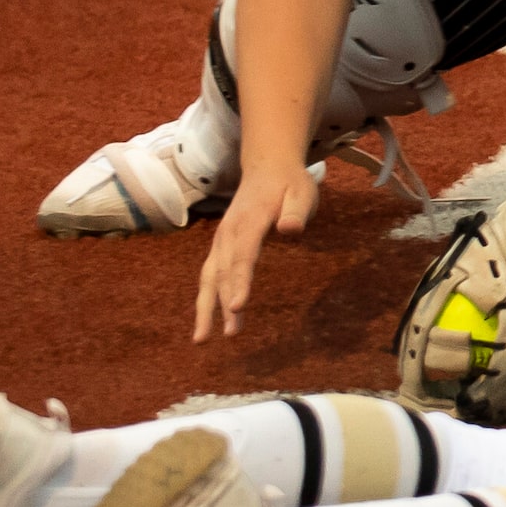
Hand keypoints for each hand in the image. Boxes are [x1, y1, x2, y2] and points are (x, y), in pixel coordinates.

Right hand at [193, 162, 320, 340]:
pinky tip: (207, 321)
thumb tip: (291, 230)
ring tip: (202, 339)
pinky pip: (210, 275)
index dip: (240, 282)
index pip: (244, 256)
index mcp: (250, 221)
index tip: (238, 307)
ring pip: (210, 277)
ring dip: (207, 308)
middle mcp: (229, 233)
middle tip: (229, 334)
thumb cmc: (289, 183)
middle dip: (223, 305)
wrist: (267, 167)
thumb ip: (297, 212)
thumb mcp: (302, 192)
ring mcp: (222, 240)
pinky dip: (206, 298)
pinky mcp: (221, 246)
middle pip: (224, 272)